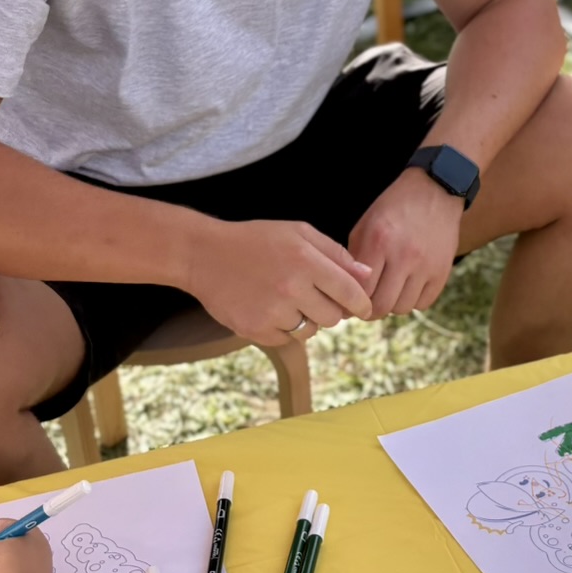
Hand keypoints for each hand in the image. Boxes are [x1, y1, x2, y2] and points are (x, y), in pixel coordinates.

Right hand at [185, 218, 373, 345]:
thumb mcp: (298, 233)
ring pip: (311, 331)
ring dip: (306, 320)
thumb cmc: (256, 240)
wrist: (204, 255)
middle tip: (313, 296)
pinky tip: (270, 308)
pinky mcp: (256, 330)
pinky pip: (287, 339)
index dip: (361, 303)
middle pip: (333, 317)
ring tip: (286, 299)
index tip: (363, 308)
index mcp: (305, 261)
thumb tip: (367, 276)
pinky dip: (284, 329)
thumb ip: (335, 253)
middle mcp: (291, 289)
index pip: (349, 292)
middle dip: (330, 309)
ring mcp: (272, 312)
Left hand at [347, 168, 462, 319]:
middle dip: (370, 310)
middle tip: (366, 305)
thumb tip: (346, 292)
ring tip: (388, 291)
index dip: (351, 301)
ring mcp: (426, 265)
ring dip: (392, 305)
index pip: (360, 290)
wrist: (434, 191)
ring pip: (402, 308)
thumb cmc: (393, 208)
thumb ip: (354, 259)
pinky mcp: (442, 271)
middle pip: (382, 306)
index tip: (349, 302)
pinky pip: (423, 303)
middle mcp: (404, 256)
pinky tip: (407, 287)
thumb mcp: (365, 225)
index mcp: (378, 242)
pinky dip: (412, 300)